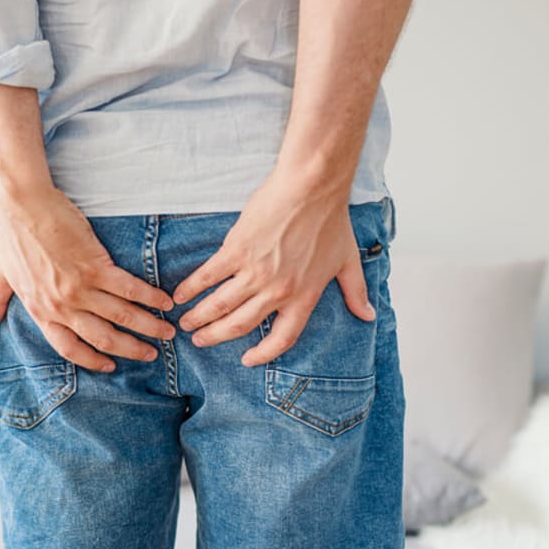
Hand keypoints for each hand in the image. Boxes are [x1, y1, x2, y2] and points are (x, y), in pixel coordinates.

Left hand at [0, 185, 177, 372]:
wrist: (23, 207)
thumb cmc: (13, 236)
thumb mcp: (2, 275)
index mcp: (41, 311)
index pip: (69, 348)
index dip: (92, 360)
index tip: (110, 366)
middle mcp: (62, 306)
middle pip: (103, 338)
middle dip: (131, 349)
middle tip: (151, 354)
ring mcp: (80, 288)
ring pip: (122, 316)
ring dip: (148, 326)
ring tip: (168, 330)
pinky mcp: (96, 267)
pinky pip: (130, 289)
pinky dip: (150, 298)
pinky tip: (165, 302)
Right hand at [171, 171, 375, 367]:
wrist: (312, 188)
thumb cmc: (331, 221)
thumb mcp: (348, 261)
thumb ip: (355, 292)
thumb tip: (368, 315)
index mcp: (303, 297)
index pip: (282, 338)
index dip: (263, 354)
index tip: (247, 360)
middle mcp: (277, 291)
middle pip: (240, 325)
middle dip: (216, 336)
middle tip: (199, 340)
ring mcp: (254, 272)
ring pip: (220, 305)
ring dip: (200, 317)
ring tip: (185, 323)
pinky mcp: (237, 250)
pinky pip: (209, 275)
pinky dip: (192, 287)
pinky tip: (180, 295)